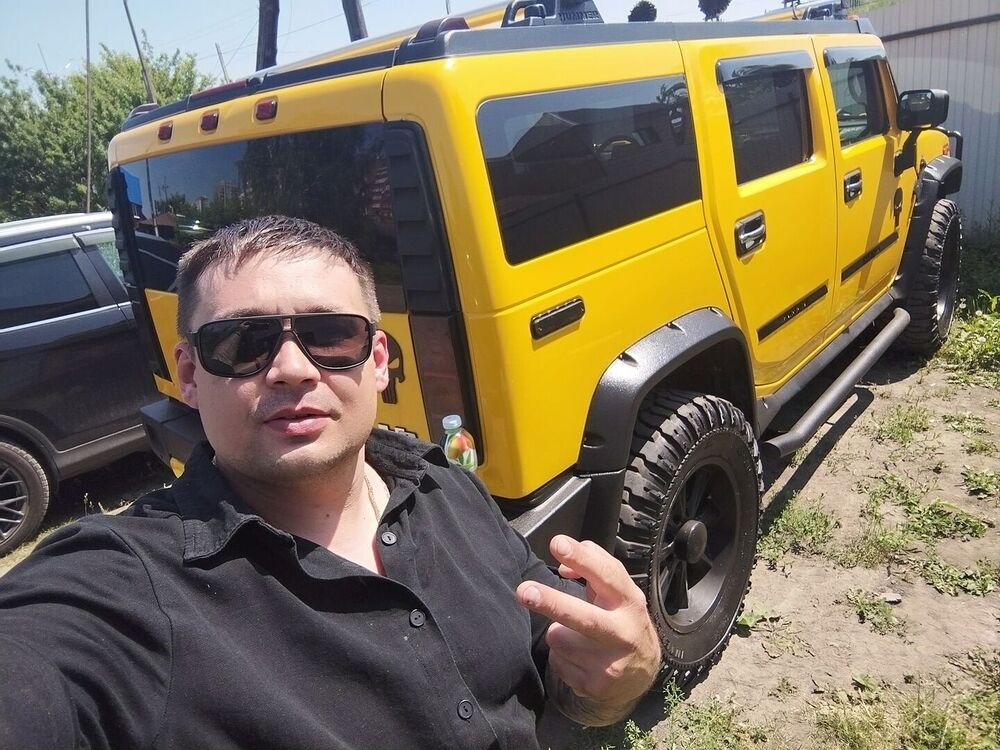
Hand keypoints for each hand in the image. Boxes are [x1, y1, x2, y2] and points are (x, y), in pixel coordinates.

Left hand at [516, 535, 661, 724]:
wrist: (642, 675)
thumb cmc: (622, 621)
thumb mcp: (618, 592)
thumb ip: (593, 567)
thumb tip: (563, 563)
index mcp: (629, 602)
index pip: (606, 576)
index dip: (581, 559)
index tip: (558, 544)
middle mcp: (623, 633)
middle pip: (583, 617)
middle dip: (552, 603)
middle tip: (524, 591)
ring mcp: (610, 663)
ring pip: (558, 638)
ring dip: (559, 633)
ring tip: (580, 637)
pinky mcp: (594, 686)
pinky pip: (557, 661)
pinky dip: (562, 656)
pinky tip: (581, 658)